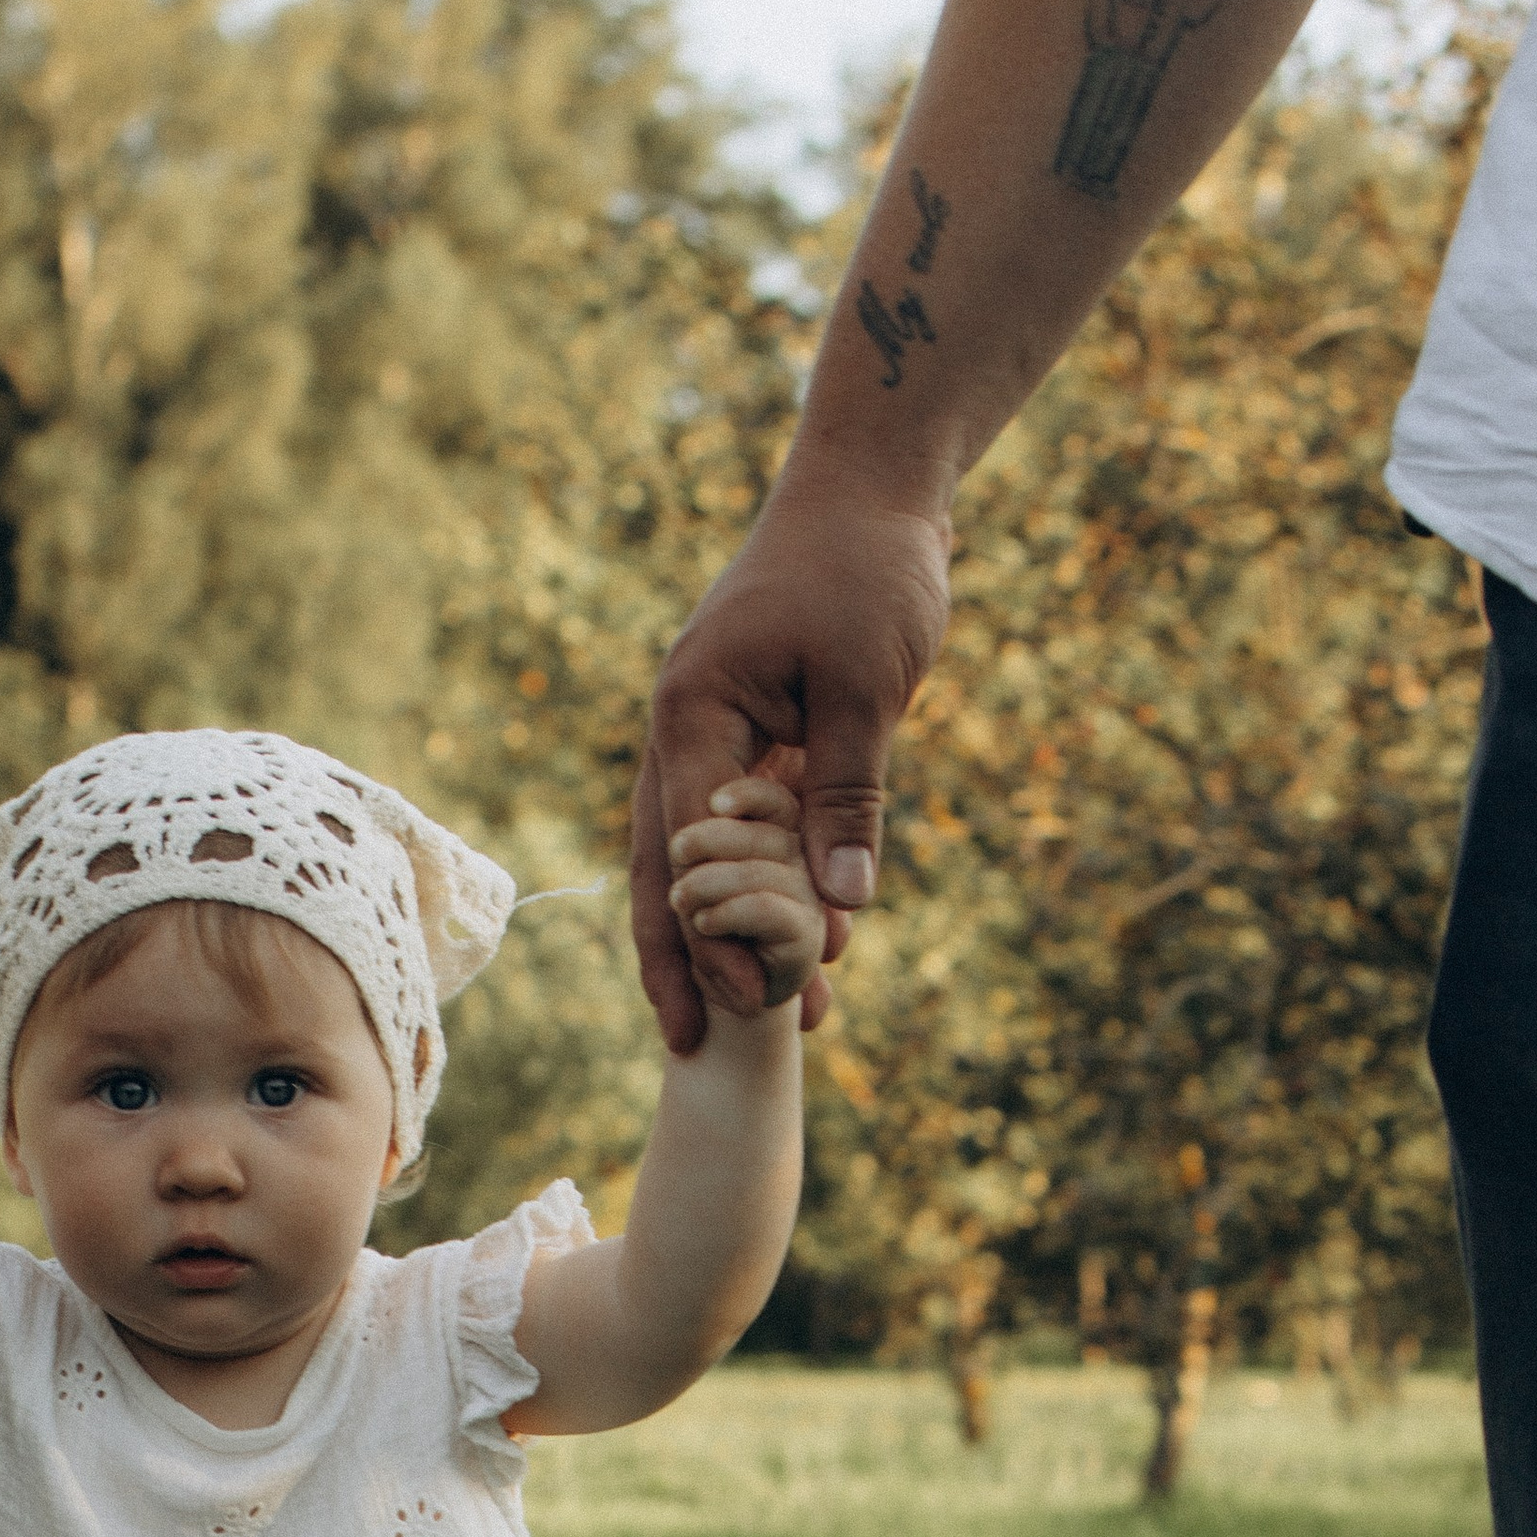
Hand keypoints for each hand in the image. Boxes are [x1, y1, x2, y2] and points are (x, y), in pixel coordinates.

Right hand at [633, 463, 950, 1048]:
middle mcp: (684, 732)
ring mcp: (712, 737)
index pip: (688, 848)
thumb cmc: (867, 567)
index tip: (747, 1004)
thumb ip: (848, 795)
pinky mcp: (751, 738)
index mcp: (693, 714)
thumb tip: (841, 907)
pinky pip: (742, 832)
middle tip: (693, 1048)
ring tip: (755, 1021)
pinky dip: (763, 889)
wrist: (874, 489)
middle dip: (682, 960)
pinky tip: (799, 945)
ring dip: (724, 938)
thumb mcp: (865, 684)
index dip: (713, 932)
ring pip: (696, 860)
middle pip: (663, 870)